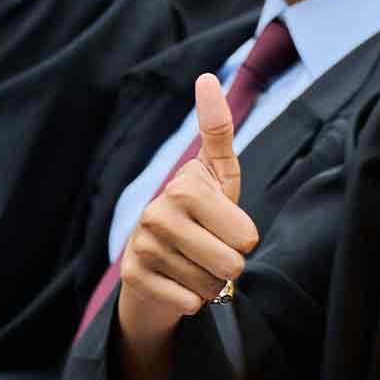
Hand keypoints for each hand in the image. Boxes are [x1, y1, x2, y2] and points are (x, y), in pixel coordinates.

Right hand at [118, 75, 259, 331]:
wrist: (155, 260)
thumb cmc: (199, 212)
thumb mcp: (216, 172)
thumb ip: (218, 131)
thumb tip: (206, 77)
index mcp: (186, 187)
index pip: (247, 236)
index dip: (246, 239)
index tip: (229, 228)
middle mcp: (157, 212)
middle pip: (232, 263)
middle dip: (231, 264)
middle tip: (213, 249)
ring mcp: (142, 245)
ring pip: (211, 286)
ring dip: (211, 282)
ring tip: (194, 263)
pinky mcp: (132, 277)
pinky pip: (189, 303)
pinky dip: (193, 300)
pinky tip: (179, 283)